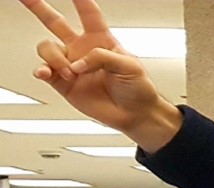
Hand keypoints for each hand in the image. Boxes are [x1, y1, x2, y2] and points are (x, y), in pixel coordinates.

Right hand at [21, 0, 180, 151]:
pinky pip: (44, 70)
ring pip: (47, 48)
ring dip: (55, 58)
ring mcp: (70, 65)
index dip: (80, 0)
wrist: (135, 114)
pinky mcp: (62, 82)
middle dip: (39, 8)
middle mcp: (82, 49)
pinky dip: (42, 70)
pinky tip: (46, 72)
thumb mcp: (129, 66)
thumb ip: (102, 57)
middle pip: (55, 23)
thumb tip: (77, 63)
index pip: (88, 14)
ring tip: (71, 72)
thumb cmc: (138, 88)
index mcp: (101, 39)